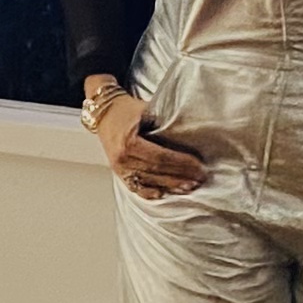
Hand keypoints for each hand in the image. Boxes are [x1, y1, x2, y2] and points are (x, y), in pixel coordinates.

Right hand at [92, 94, 207, 202]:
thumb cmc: (125, 109)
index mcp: (129, 142)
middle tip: (199, 178)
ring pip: (149, 181)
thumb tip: (188, 131)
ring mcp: (119, 168)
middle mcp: (122, 158)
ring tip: (188, 187)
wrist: (103, 112)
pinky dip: (151, 192)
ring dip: (170, 185)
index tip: (198, 166)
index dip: (181, 163)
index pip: (160, 157)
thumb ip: (163, 122)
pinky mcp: (119, 173)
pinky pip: (136, 187)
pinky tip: (164, 194)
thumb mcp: (145, 109)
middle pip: (157, 171)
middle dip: (180, 176)